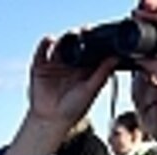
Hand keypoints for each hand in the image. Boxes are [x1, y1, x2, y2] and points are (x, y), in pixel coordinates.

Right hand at [1, 36, 115, 154]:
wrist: (51, 120)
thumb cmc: (73, 109)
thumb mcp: (90, 90)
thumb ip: (102, 74)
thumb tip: (116, 58)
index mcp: (84, 68)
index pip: (91, 49)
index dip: (95, 41)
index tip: (100, 35)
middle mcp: (70, 63)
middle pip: (75, 43)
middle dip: (79, 36)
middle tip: (85, 32)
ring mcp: (55, 63)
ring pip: (60, 44)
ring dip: (65, 38)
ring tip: (70, 36)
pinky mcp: (41, 65)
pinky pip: (43, 50)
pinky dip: (46, 43)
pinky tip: (51, 41)